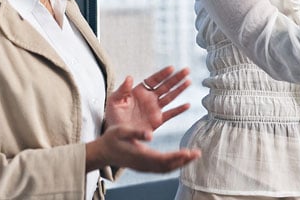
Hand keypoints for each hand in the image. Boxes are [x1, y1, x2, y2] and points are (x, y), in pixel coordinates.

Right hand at [85, 124, 200, 172]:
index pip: (162, 159)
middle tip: (197, 153)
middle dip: (183, 160)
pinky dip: (173, 164)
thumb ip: (136, 132)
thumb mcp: (121, 130)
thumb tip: (150, 135)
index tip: (189, 152)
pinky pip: (162, 169)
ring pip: (166, 169)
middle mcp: (143, 164)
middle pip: (167, 166)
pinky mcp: (144, 166)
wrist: (102, 152)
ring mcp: (143, 167)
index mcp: (139, 155)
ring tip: (193, 156)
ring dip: (180, 163)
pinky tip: (181, 159)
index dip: (177, 156)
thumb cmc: (111, 138)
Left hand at [105, 66, 190, 133]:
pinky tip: (187, 105)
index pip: (154, 80)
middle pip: (166, 85)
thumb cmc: (114, 116)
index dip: (163, 74)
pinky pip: (170, 114)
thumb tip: (130, 77)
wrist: (116, 134)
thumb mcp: (114, 101)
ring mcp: (155, 109)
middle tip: (187, 70)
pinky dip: (179, 110)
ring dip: (180, 89)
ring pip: (170, 97)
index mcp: (140, 91)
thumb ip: (122, 90)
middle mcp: (150, 98)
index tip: (171, 68)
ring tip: (189, 81)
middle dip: (176, 78)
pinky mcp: (157, 120)